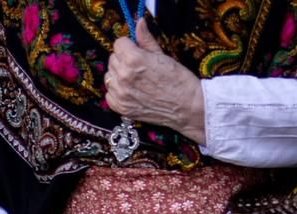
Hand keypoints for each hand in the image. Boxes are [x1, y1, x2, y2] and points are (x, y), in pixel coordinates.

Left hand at [104, 18, 205, 141]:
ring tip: (136, 80)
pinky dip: (118, 93)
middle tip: (139, 67)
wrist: (187, 107)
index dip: (129, 46)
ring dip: (119, 76)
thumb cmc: (178, 80)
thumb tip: (139, 23)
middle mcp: (124, 76)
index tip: (136, 51)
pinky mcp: (121, 108)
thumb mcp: (161, 55)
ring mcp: (121, 94)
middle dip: (123, 59)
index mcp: (133, 59)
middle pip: (113, 59)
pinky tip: (132, 92)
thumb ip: (145, 39)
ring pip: (110, 76)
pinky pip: (109, 94)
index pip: (118, 43)